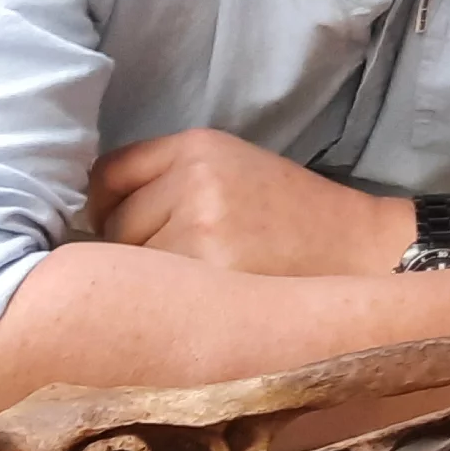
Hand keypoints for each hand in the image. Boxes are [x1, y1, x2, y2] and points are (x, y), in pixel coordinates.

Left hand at [85, 129, 403, 276]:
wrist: (359, 250)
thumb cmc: (291, 214)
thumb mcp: (234, 167)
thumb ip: (170, 175)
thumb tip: (90, 212)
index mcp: (199, 146)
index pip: (108, 174)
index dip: (107, 205)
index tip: (121, 227)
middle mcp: (194, 181)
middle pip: (113, 222)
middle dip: (132, 246)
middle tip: (178, 262)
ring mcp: (200, 229)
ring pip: (130, 263)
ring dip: (149, 280)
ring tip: (196, 284)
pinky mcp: (210, 277)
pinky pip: (157, 295)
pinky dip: (169, 304)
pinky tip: (202, 304)